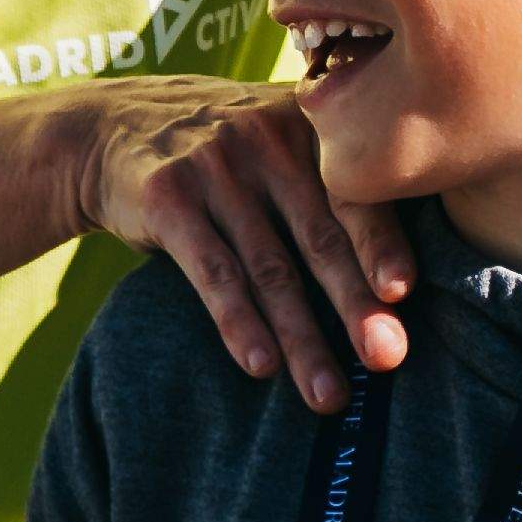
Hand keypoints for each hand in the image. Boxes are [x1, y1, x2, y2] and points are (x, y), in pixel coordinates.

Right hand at [65, 79, 412, 411]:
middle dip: (355, 304)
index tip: (403, 294)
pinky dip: (238, 322)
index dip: (381, 244)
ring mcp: (214, 166)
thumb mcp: (280, 139)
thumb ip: (335, 181)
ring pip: (268, 267)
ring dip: (301, 337)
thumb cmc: (227, 153)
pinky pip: (211, 271)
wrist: (113, 126)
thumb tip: (407, 279)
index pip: (355, 193)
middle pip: (319, 236)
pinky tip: (260, 366)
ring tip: (328, 395)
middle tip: (386, 358)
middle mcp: (266, 139)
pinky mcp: (167, 197)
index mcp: (310, 126)